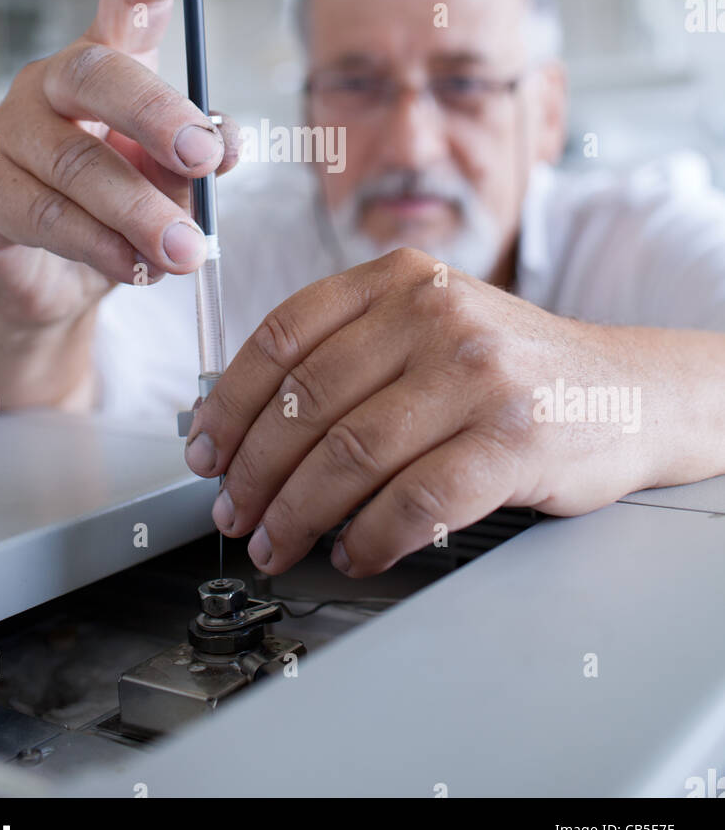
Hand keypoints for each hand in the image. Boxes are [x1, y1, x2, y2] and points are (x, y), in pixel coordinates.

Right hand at [0, 0, 237, 327]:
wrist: (55, 282)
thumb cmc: (119, 210)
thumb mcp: (174, 180)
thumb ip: (204, 156)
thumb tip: (227, 145)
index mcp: (104, 65)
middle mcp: (50, 86)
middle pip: (97, 75)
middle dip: (158, 115)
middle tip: (204, 157)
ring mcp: (9, 139)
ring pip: (77, 164)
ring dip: (141, 211)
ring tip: (189, 250)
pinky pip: (49, 218)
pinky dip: (103, 246)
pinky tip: (139, 267)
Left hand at [186, 248, 666, 575]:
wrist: (626, 391)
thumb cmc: (510, 367)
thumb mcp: (430, 322)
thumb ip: (350, 351)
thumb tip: (242, 423)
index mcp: (400, 277)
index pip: (283, 335)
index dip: (228, 401)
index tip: (203, 450)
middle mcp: (435, 313)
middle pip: (306, 402)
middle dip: (253, 472)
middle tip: (234, 513)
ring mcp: (477, 373)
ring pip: (349, 455)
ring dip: (297, 514)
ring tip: (278, 543)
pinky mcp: (512, 439)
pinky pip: (413, 500)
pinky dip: (369, 537)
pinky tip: (354, 552)